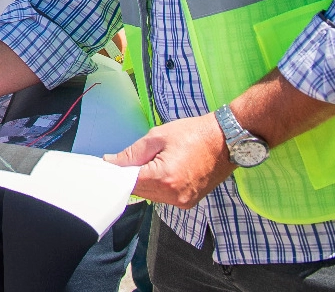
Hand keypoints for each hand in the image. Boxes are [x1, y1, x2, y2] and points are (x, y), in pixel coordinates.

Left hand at [105, 112, 233, 207]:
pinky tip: (164, 169)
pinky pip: (164, 197)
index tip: (109, 163)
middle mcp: (173, 196)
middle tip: (131, 158)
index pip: (128, 182)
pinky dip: (158, 185)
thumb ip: (132, 153)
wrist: (226, 140)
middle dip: (131, 175)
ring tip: (154, 161)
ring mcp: (183, 201)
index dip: (117, 172)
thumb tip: (112, 162)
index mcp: (164, 178)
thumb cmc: (194, 134)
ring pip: (151, 195)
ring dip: (145, 181)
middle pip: (139, 190)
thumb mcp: (157, 137)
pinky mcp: (189, 202)